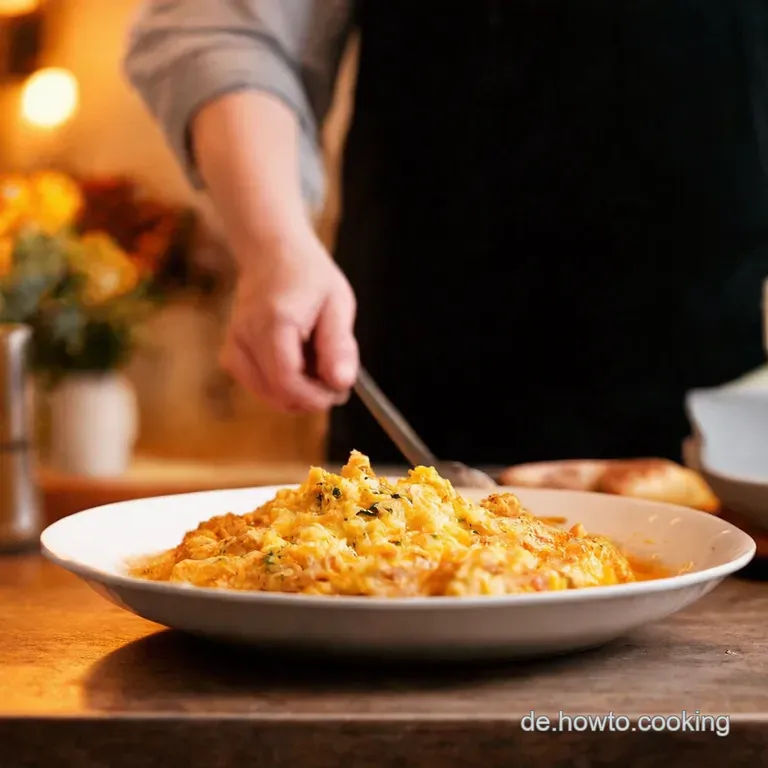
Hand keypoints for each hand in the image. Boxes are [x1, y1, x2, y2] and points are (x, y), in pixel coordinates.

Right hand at [220, 228, 358, 412]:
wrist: (271, 255)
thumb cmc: (308, 276)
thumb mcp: (337, 303)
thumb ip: (339, 345)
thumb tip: (342, 384)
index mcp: (273, 321)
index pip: (287, 382)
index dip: (315, 397)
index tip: (340, 391)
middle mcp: (245, 337)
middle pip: (279, 394)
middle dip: (312, 395)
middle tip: (333, 372)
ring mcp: (233, 348)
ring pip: (271, 396)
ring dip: (299, 390)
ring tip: (313, 358)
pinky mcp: (230, 358)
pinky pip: (263, 389)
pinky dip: (284, 385)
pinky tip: (296, 361)